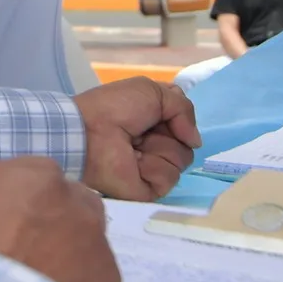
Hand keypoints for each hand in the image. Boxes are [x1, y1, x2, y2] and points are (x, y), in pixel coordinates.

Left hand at [74, 78, 200, 200]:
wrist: (87, 131)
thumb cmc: (116, 107)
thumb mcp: (152, 91)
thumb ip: (183, 108)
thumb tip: (195, 141)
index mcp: (155, 124)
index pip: (186, 126)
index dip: (179, 119)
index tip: (160, 114)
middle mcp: (156, 146)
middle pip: (187, 144)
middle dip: (168, 132)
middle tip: (142, 130)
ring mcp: (152, 169)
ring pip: (182, 160)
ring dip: (159, 148)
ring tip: (134, 146)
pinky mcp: (148, 190)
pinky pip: (169, 178)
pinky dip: (153, 167)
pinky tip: (134, 162)